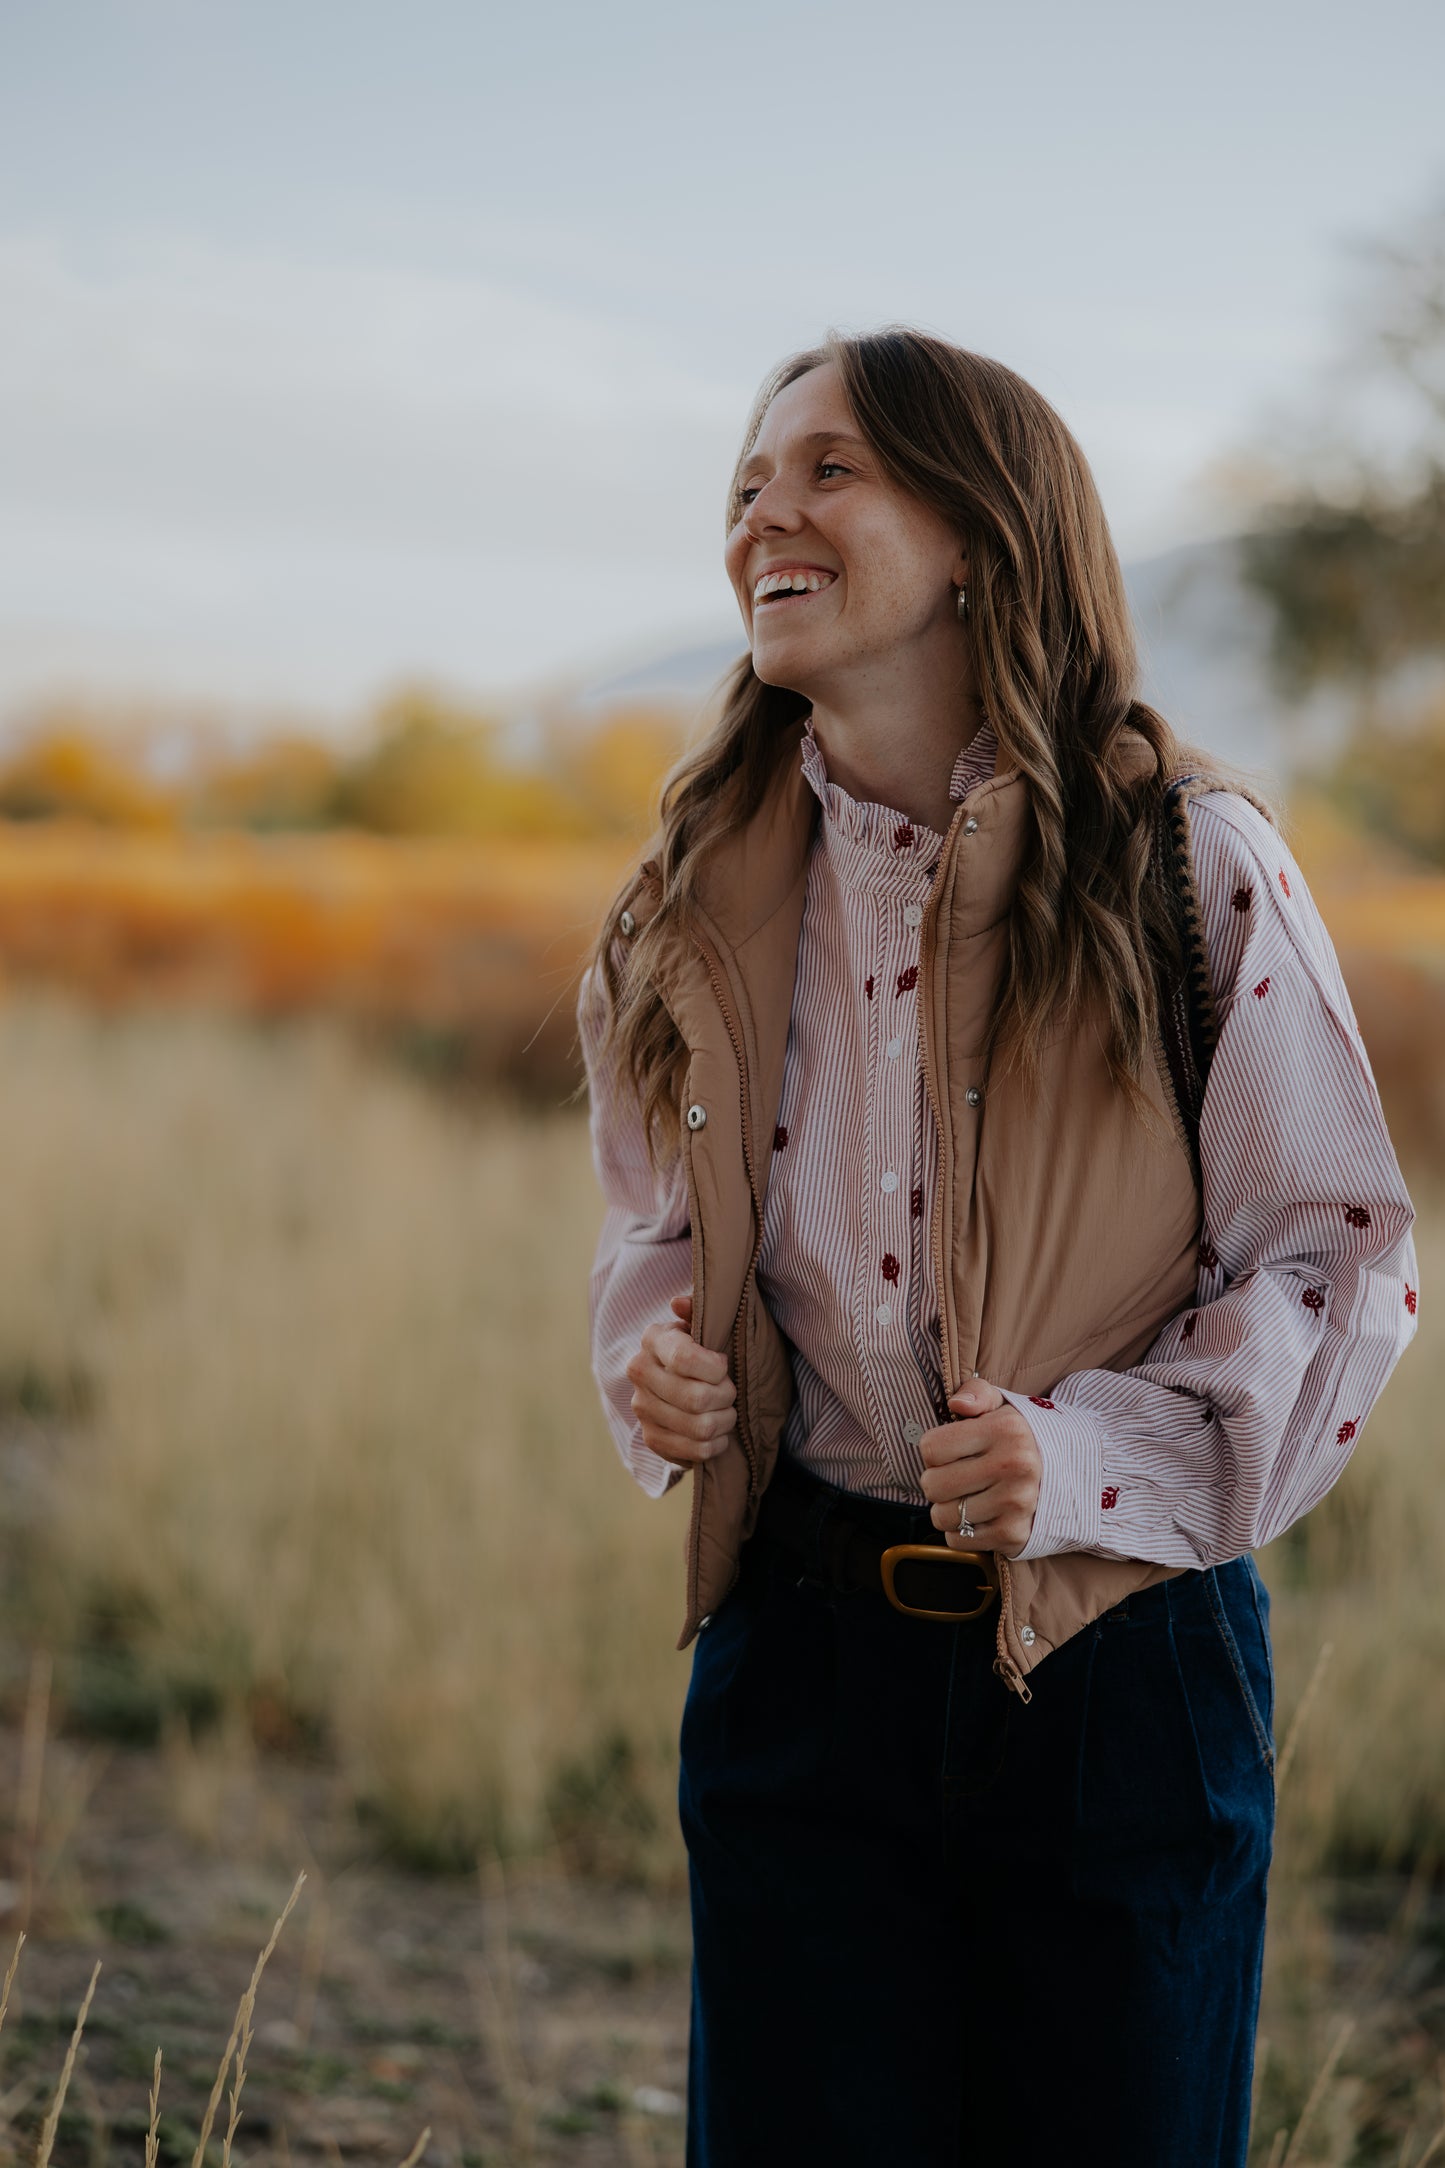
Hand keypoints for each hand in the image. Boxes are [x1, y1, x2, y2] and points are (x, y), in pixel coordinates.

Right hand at [625, 1294, 737, 1467]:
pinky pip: (696, 1451)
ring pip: (701, 1427)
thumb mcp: (705, 1323)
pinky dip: (717, 1443)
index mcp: (653, 1339)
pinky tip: (718, 1430)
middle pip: (697, 1398)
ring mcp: (642, 1408)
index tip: (723, 1364)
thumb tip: (679, 1303)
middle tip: (730, 1390)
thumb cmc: (703, 1346)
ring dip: (725, 1420)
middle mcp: (639, 1373)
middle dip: (726, 1396)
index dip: (716, 1368)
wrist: (684, 1379)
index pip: (685, 1360)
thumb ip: (698, 1309)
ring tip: (726, 1409)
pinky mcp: (651, 1438)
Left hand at [918, 1379, 1041, 1557]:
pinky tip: (982, 1515)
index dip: (935, 1450)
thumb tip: (956, 1404)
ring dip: (949, 1508)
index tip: (954, 1451)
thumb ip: (976, 1392)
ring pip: (942, 1517)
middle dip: (938, 1480)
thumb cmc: (1023, 1438)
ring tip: (971, 1496)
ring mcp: (1016, 1504)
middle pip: (932, 1485)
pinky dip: (963, 1531)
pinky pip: (959, 1540)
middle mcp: (1013, 1466)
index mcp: (1006, 1429)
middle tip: (959, 1476)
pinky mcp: (1015, 1535)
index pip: (931, 1448)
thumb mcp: (1004, 1405)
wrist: (1072, 1474)